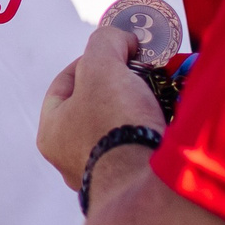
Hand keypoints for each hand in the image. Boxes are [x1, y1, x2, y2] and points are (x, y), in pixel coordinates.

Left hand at [37, 22, 167, 192]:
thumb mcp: (102, 65)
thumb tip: (122, 39)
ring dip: (143, 106)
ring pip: (123, 126)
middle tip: (143, 71)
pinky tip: (172, 116)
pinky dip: (157, 128)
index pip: (65, 82)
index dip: (92, 58)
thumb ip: (106, 41)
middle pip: (97, 105)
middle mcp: (73, 158)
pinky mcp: (135, 183)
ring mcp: (105, 173)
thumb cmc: (115, 125)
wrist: (149, 185)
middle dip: (123, 84)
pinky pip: (144, 145)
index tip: (118, 50)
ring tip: (163, 92)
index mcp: (52, 132)